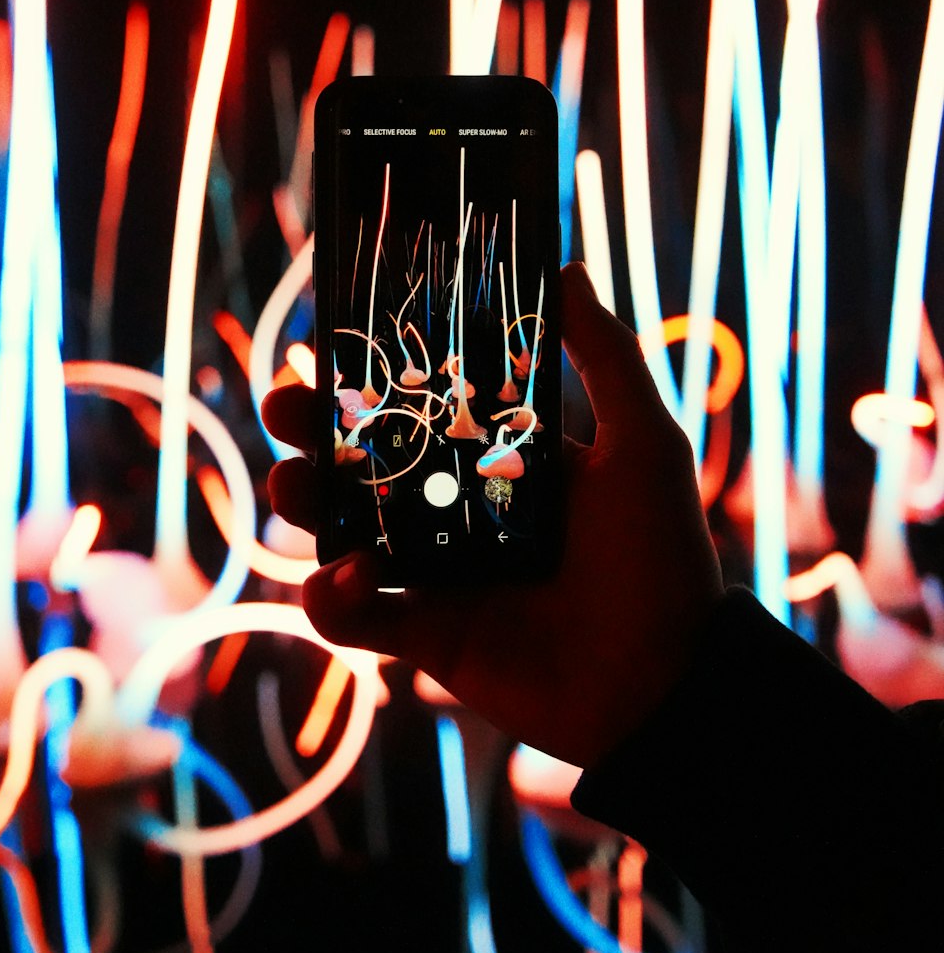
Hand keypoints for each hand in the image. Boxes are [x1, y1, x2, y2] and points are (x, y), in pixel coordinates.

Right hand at [263, 261, 723, 768]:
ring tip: (292, 487)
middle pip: (365, 458)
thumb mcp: (643, 442)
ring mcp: (438, 571)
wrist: (666, 684)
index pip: (423, 401)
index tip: (335, 341)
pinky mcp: (424, 635)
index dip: (375, 375)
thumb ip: (605, 356)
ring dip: (304, 503)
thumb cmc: (662, 555)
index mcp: (503, 455)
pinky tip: (347, 576)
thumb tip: (565, 268)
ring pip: (342, 528)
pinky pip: (352, 615)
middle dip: (316, 430)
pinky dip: (330, 597)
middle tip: (286, 406)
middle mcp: (461, 506)